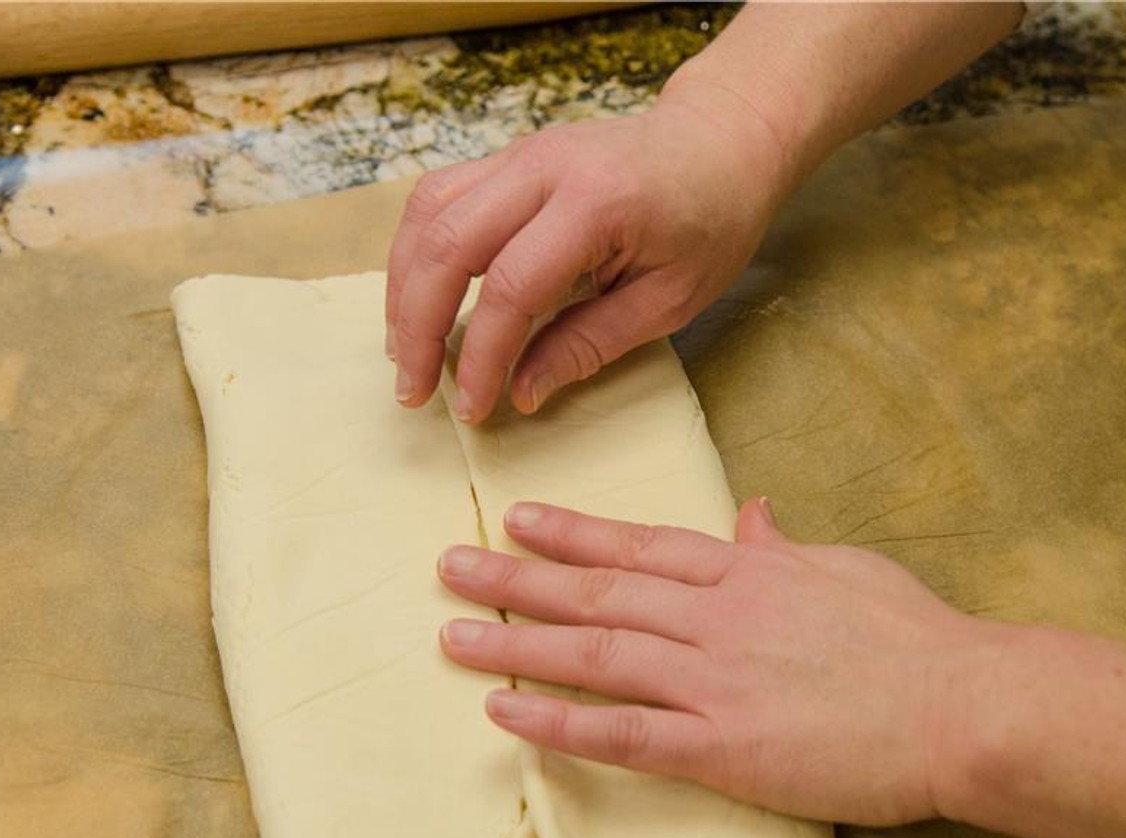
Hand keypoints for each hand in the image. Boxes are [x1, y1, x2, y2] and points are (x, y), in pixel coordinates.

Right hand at [385, 88, 787, 423]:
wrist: (721, 141)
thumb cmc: (710, 221)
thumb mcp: (670, 300)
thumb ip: (590, 344)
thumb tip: (523, 391)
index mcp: (596, 203)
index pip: (510, 288)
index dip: (482, 357)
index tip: (473, 407)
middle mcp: (545, 167)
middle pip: (447, 244)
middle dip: (417, 326)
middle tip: (412, 391)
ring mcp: (520, 154)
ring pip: (428, 214)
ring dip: (403, 287)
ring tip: (403, 351)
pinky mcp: (509, 158)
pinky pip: (440, 198)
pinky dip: (418, 252)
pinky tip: (418, 298)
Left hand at [436, 498, 1005, 824]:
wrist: (966, 707)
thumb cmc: (917, 638)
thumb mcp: (847, 569)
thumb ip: (785, 546)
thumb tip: (751, 515)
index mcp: (747, 572)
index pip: (640, 547)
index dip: (573, 534)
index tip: (518, 521)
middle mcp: (716, 616)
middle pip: (598, 594)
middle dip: (518, 578)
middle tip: (451, 566)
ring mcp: (715, 680)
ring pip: (594, 655)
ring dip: (517, 643)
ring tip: (453, 635)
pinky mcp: (722, 748)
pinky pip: (622, 734)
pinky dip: (557, 721)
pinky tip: (504, 712)